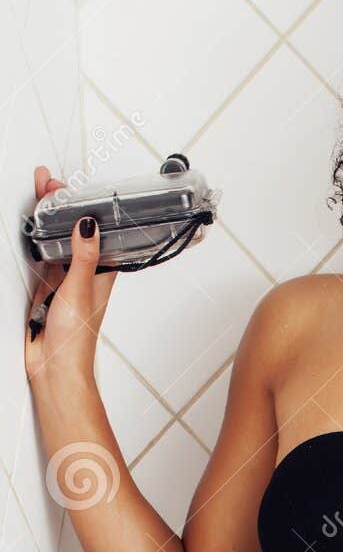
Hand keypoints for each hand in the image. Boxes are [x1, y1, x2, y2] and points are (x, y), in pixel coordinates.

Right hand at [24, 165, 118, 381]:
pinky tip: (32, 230)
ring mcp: (63, 281)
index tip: (70, 189)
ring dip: (48, 221)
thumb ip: (83, 257)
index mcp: (100, 274)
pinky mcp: (45, 289)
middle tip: (47, 185)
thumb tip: (89, 225)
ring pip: (55, 242)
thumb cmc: (76, 339)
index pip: (96, 232)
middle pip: (73, 233)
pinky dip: (36, 241)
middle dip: (61, 208)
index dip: (85, 208)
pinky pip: (41, 259)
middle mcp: (83, 275)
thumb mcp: (80, 289)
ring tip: (40, 196)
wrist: (54, 367)